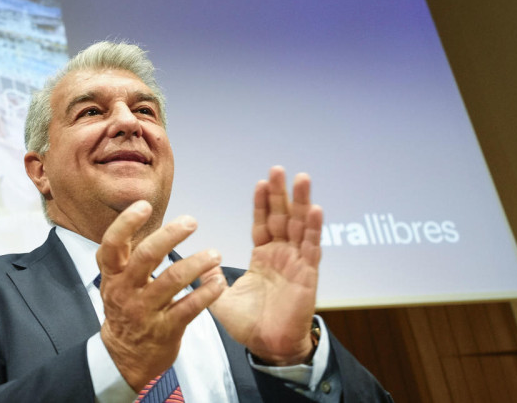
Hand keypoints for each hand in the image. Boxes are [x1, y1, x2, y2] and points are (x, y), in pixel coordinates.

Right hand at [96, 201, 226, 389]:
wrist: (125, 357)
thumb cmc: (125, 311)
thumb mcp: (115, 282)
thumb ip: (126, 256)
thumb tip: (145, 219)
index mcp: (112, 276)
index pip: (112, 244)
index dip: (126, 223)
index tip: (144, 205)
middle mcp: (126, 291)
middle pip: (146, 256)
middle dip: (170, 235)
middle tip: (191, 222)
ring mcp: (145, 311)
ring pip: (172, 280)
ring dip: (197, 263)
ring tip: (215, 254)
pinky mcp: (165, 330)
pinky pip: (190, 307)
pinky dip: (207, 293)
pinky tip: (219, 282)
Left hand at [210, 166, 322, 364]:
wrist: (267, 347)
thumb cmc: (249, 324)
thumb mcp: (221, 297)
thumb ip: (210, 278)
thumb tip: (200, 262)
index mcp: (264, 257)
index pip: (263, 223)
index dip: (262, 204)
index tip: (260, 182)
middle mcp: (282, 256)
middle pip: (283, 218)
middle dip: (281, 194)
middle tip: (279, 169)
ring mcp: (297, 263)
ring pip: (300, 226)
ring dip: (302, 202)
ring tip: (302, 178)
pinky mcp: (308, 275)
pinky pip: (312, 248)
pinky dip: (314, 228)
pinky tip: (315, 209)